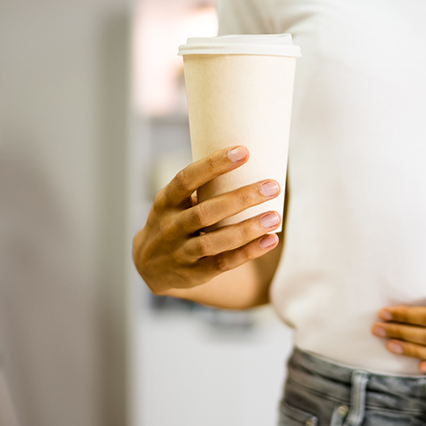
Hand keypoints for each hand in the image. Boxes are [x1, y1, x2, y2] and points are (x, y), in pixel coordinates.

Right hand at [132, 146, 281, 294]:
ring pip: (215, 241)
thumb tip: (252, 162)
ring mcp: (180, 253)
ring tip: (275, 217)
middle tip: (272, 186)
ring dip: (247, 229)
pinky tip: (271, 240)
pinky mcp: (194, 274)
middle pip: (206, 212)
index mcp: (166, 202)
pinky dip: (248, 253)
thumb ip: (203, 189)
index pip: (186, 179)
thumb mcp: (174, 203)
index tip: (243, 151)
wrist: (150, 266)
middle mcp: (170, 227)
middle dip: (241, 198)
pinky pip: (223, 263)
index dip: (213, 164)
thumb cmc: (174, 223)